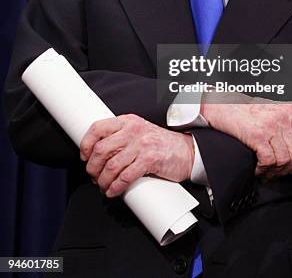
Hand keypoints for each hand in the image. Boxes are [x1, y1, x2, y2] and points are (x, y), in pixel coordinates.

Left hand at [79, 114, 194, 196]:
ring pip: (111, 166)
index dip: (86, 144)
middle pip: (101, 149)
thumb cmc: (161, 144)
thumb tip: (97, 153)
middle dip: (92, 167)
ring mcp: (142, 144)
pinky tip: (113, 191)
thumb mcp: (139, 132)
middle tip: (93, 176)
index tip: (84, 156)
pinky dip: (115, 187)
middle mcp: (133, 130)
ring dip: (103, 180)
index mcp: (128, 121)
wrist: (187, 151)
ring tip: (103, 186)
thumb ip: (121, 137)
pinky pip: (125, 177)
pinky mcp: (150, 160)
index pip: (98, 128)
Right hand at [201, 93, 291, 177]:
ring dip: (275, 171)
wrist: (221, 105)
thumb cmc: (245, 107)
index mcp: (289, 113)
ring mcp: (270, 127)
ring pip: (284, 159)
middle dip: (288, 169)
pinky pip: (269, 160)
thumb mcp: (273, 103)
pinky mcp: (256, 135)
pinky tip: (258, 168)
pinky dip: (264, 169)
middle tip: (278, 172)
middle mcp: (282, 119)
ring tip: (266, 172)